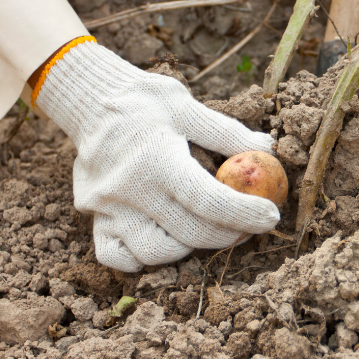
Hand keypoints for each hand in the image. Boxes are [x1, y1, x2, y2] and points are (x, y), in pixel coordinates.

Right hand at [35, 40, 279, 271]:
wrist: (88, 100)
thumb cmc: (143, 101)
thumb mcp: (186, 105)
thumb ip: (226, 131)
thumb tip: (266, 148)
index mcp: (156, 158)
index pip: (207, 200)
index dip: (244, 213)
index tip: (271, 216)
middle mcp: (129, 189)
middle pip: (189, 233)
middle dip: (229, 234)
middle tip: (248, 225)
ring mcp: (107, 207)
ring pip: (153, 254)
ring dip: (188, 248)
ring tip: (205, 228)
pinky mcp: (93, 217)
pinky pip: (116, 257)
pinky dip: (141, 258)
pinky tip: (164, 238)